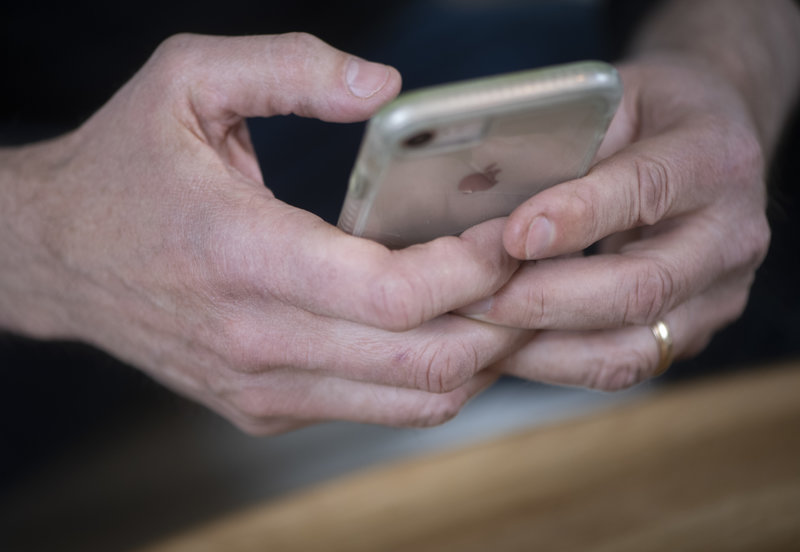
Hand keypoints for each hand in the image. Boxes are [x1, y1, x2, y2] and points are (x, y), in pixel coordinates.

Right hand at [0, 33, 529, 432]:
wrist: (56, 258)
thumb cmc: (124, 168)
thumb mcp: (188, 81)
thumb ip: (290, 68)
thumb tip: (385, 86)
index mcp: (241, 253)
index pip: (392, 294)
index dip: (473, 268)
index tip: (513, 232)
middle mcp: (256, 340)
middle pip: (424, 361)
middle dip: (503, 320)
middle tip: (537, 270)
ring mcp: (262, 387)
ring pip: (414, 401)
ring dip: (481, 356)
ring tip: (509, 301)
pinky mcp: (265, 409)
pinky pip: (380, 409)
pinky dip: (435, 375)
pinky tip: (450, 326)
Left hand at [459, 56, 769, 388]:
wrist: (717, 142)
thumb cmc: (654, 116)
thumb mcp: (614, 100)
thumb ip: (563, 143)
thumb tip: (478, 191)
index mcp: (714, 157)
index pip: (646, 190)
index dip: (577, 217)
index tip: (513, 237)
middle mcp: (731, 235)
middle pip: (642, 288)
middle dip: (546, 301)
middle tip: (475, 300)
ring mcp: (719, 294)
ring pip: (632, 349)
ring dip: (544, 350)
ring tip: (479, 334)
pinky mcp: (695, 331)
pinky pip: (623, 364)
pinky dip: (557, 364)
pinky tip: (508, 347)